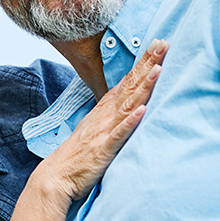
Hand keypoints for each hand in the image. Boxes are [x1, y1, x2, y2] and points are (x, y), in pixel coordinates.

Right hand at [31, 39, 166, 201]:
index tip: (157, 44)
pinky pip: (119, 134)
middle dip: (147, 64)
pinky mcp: (104, 149)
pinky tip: (142, 110)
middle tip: (163, 43)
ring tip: (158, 69)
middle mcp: (105, 116)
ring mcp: (104, 131)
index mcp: (104, 110)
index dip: (142, 63)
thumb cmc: (77, 155)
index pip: (127, 81)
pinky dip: (130, 122)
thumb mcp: (95, 129)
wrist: (56, 177)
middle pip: (130, 86)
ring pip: (127, 105)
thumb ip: (112, 115)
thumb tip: (130, 103)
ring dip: (143, 87)